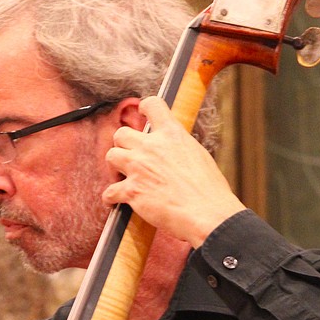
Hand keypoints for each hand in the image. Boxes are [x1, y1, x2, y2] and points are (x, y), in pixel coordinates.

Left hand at [103, 96, 244, 245]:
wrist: (206, 214)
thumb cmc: (209, 190)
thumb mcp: (198, 156)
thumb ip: (179, 148)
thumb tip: (174, 153)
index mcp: (172, 134)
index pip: (152, 105)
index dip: (145, 108)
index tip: (142, 112)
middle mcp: (152, 146)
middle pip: (121, 133)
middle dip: (124, 145)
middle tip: (132, 157)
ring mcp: (139, 167)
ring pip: (111, 156)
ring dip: (115, 166)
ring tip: (123, 176)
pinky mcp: (132, 191)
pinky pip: (109, 191)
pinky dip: (111, 197)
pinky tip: (115, 201)